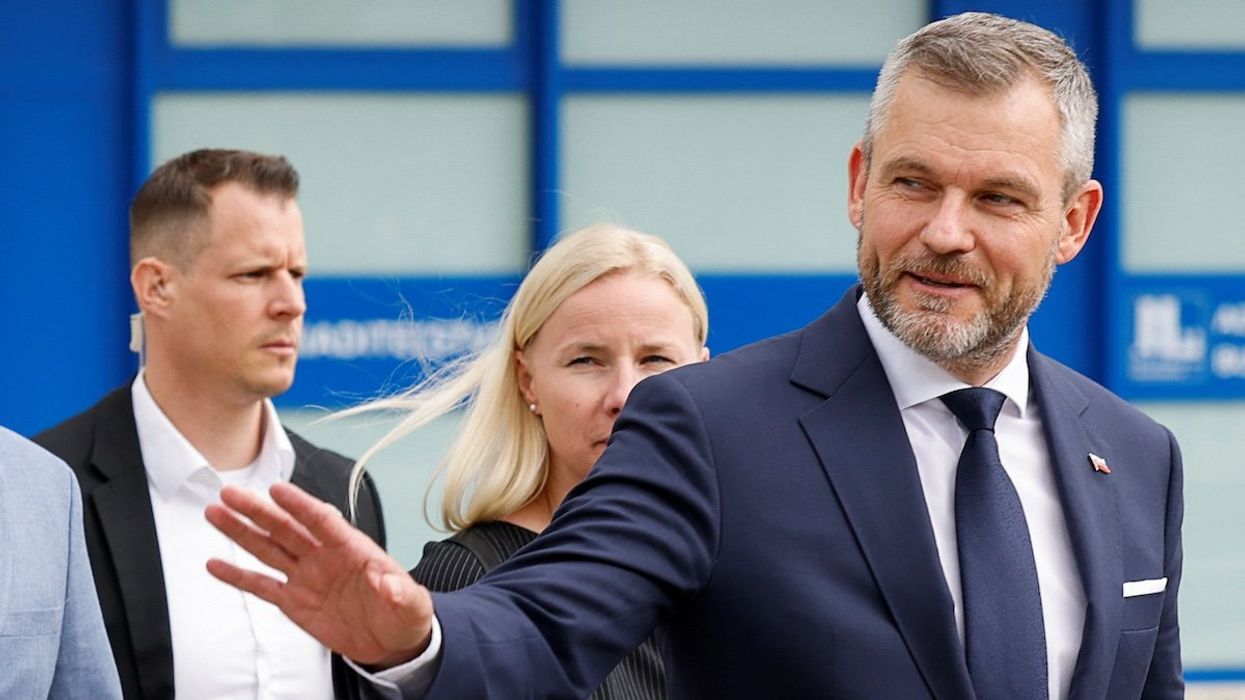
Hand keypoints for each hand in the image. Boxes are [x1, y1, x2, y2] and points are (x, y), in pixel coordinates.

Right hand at [205, 481, 433, 666]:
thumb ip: (400, 592)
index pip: (322, 521)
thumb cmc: (403, 613)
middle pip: (286, 528)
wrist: (391, 641)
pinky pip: (262, 586)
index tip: (277, 489)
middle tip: (231, 493)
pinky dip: (238, 576)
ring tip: (215, 514)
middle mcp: (324, 557)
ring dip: (241, 532)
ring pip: (268, 549)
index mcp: (353, 548)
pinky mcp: (294, 602)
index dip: (300, 505)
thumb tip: (389, 583)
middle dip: (258, 511)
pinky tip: (215, 564)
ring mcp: (307, 577)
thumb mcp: (411, 604)